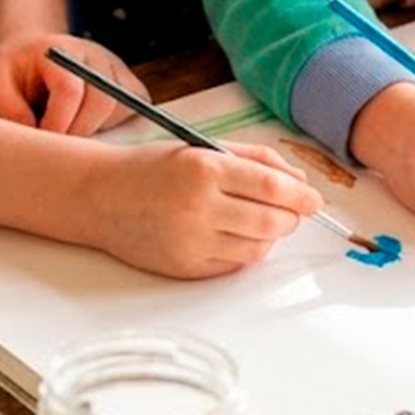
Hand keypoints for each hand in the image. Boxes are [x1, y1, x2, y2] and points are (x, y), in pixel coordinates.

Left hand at [0, 32, 147, 134]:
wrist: (36, 54)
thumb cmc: (16, 72)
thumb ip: (9, 110)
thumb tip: (39, 136)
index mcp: (59, 50)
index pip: (70, 90)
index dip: (57, 124)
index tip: (42, 140)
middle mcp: (94, 56)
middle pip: (103, 100)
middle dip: (79, 133)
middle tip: (58, 147)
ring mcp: (116, 69)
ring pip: (121, 109)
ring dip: (97, 131)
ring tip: (70, 132)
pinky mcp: (131, 86)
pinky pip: (136, 112)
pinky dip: (117, 129)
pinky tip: (92, 130)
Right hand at [97, 138, 323, 278]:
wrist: (101, 197)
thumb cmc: (153, 168)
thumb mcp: (202, 147)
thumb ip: (254, 159)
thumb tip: (298, 182)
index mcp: (204, 168)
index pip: (271, 186)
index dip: (301, 196)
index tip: (313, 199)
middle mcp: (199, 206)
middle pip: (271, 221)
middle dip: (290, 217)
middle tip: (291, 211)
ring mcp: (192, 241)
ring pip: (258, 247)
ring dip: (270, 235)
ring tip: (259, 220)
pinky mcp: (186, 267)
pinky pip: (234, 265)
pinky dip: (245, 251)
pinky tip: (235, 235)